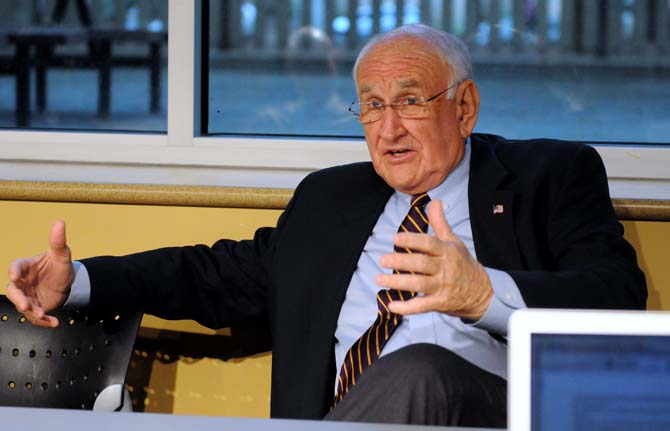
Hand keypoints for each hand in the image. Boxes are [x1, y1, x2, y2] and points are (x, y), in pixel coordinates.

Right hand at [6, 220, 73, 326]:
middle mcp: (23, 283)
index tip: (14, 275)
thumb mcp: (62, 255)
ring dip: (32, 312)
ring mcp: (28, 296)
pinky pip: (35, 317)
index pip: (16, 266)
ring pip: (23, 306)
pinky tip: (54, 322)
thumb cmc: (59, 266)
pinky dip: (44, 321)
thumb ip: (58, 241)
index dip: (14, 271)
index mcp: (26, 267)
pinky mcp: (35, 308)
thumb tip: (60, 222)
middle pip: (14, 291)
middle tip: (25, 304)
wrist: (69, 282)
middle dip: (18, 299)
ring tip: (43, 315)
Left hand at [376, 199, 492, 320]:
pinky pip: (422, 306)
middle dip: (400, 262)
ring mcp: (442, 287)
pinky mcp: (440, 303)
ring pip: (418, 284)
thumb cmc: (463, 263)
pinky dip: (406, 307)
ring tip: (380, 279)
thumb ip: (440, 223)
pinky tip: (391, 305)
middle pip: (421, 264)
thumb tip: (435, 201)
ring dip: (398, 282)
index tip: (395, 238)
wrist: (482, 292)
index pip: (428, 244)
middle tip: (382, 260)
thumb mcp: (453, 242)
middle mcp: (444, 268)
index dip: (412, 241)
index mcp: (446, 251)